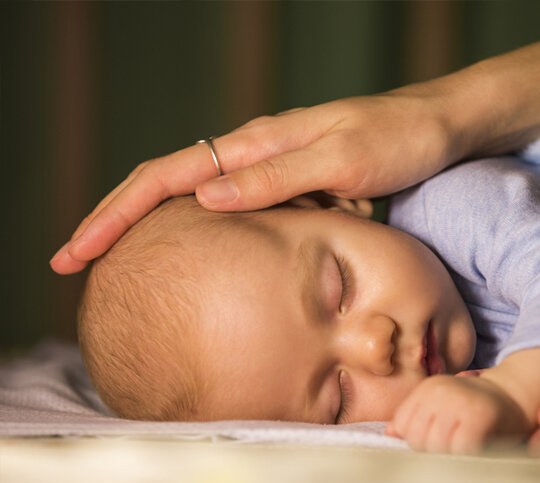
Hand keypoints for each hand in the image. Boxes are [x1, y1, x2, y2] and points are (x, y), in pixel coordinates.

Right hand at [50, 88, 464, 273]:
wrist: (439, 130)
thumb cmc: (398, 140)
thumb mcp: (343, 161)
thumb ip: (278, 179)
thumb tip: (205, 200)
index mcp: (258, 143)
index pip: (167, 176)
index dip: (116, 215)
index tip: (76, 253)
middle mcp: (255, 156)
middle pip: (166, 188)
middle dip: (117, 224)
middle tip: (74, 267)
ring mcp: (272, 173)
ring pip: (196, 202)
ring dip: (152, 231)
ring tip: (115, 269)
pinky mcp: (293, 190)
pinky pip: (235, 214)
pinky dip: (202, 236)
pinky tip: (193, 259)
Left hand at [386, 374, 531, 453]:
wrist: (518, 397)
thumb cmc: (476, 410)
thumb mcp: (443, 408)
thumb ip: (416, 419)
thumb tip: (389, 432)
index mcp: (428, 387)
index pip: (402, 425)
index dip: (418, 440)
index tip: (440, 438)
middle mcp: (441, 391)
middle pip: (417, 439)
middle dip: (432, 452)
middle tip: (455, 446)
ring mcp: (459, 403)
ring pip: (435, 448)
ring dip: (451, 457)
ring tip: (466, 448)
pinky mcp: (477, 419)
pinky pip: (459, 451)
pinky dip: (468, 458)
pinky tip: (478, 450)